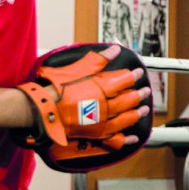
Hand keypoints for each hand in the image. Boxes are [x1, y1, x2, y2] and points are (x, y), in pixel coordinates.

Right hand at [15, 43, 150, 150]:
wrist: (43, 111)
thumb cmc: (57, 88)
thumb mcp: (78, 68)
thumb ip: (99, 59)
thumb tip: (115, 49)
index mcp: (103, 89)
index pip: (125, 80)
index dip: (133, 75)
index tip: (138, 72)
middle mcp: (107, 107)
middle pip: (129, 100)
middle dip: (139, 95)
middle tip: (146, 91)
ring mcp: (102, 123)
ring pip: (126, 119)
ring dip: (136, 114)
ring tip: (143, 109)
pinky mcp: (96, 135)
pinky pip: (115, 140)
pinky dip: (126, 139)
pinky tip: (133, 137)